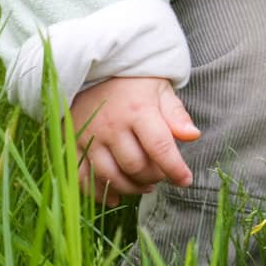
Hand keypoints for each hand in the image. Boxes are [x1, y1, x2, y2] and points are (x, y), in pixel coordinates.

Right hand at [68, 75, 200, 205]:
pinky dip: (99, 193)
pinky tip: (116, 197)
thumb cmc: (136, 83)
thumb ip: (176, 115)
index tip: (186, 180)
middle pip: (135, 166)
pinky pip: (83, 176)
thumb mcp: (161, 91)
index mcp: (138, 110)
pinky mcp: (72, 142)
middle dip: (153, 178)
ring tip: (145, 187)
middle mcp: (111, 125)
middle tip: (161, 176)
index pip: (160, 147)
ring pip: (110, 176)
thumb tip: (193, 136)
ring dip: (130, 188)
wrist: (97, 69)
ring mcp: (89, 135)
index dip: (175, 168)